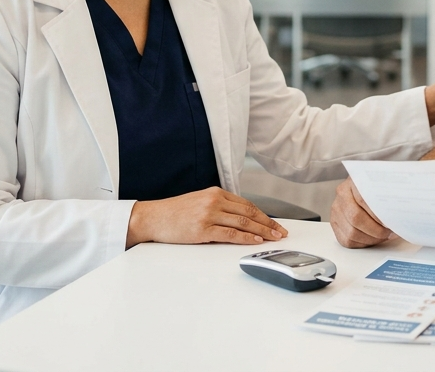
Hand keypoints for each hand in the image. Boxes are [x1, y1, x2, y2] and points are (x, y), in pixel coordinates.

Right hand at [126, 187, 287, 247]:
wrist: (153, 217)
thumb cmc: (175, 212)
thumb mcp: (199, 201)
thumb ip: (219, 206)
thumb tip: (241, 219)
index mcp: (215, 192)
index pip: (247, 205)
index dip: (264, 215)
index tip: (275, 224)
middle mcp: (214, 200)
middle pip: (249, 213)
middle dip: (268, 224)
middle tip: (281, 232)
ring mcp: (209, 214)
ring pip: (243, 223)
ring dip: (262, 232)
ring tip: (274, 238)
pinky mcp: (203, 229)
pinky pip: (230, 234)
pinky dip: (246, 238)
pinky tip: (255, 241)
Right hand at [330, 179, 393, 247]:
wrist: (367, 188)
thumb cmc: (379, 189)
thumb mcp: (385, 186)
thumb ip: (390, 195)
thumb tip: (400, 212)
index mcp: (354, 181)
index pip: (363, 199)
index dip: (378, 215)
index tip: (391, 222)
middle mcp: (342, 195)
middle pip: (356, 218)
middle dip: (376, 230)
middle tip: (389, 232)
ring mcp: (336, 210)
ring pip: (351, 233)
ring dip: (371, 238)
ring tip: (383, 235)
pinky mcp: (335, 223)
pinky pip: (347, 240)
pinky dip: (363, 243)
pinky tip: (373, 238)